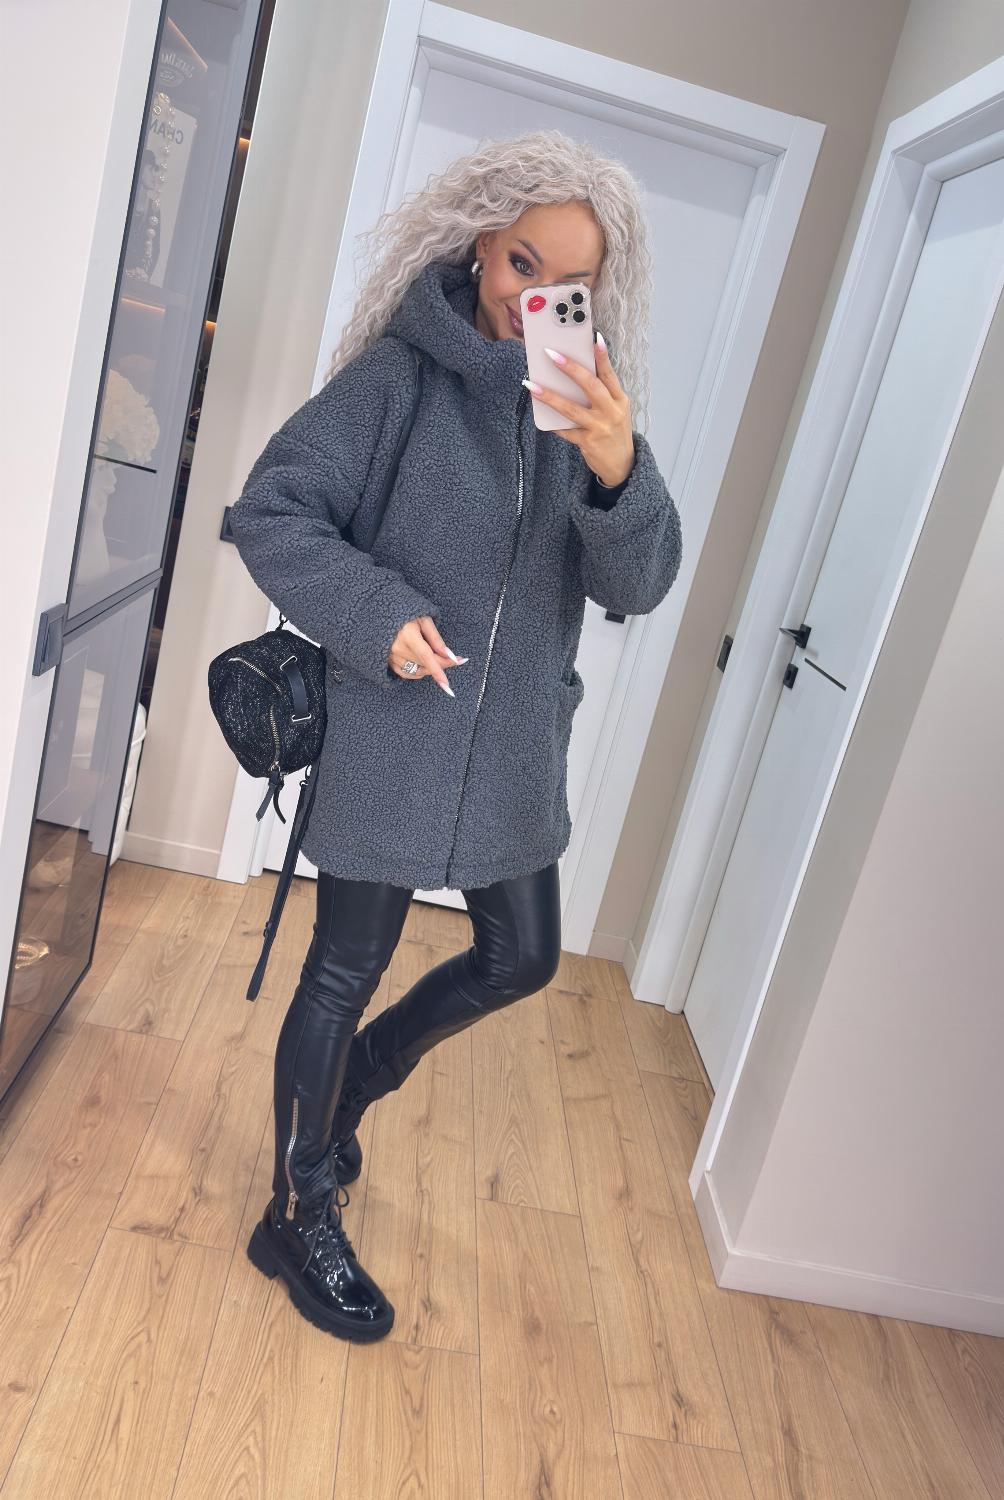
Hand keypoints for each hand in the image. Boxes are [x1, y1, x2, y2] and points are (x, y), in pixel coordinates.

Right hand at [389, 615, 466, 693]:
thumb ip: (436, 639)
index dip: (437, 670)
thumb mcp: (425, 621)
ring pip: (417, 671)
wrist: (384, 615)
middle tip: (453, 659)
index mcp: (407, 635)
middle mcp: (397, 648)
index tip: (447, 683)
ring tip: (434, 656)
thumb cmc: (408, 616)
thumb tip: (448, 655)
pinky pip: (407, 674)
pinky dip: (418, 672)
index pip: (425, 656)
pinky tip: (422, 663)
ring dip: (430, 668)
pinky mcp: (388, 662)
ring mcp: (391, 657)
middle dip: (441, 663)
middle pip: (424, 664)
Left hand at [525, 334, 635, 485]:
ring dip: (549, 396)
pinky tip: (540, 416)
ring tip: (532, 385)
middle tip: (551, 354)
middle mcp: (612, 412)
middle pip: (590, 386)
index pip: (610, 374)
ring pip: (572, 409)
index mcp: (620, 400)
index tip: (595, 338)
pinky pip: (566, 431)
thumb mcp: (616, 410)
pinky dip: (553, 423)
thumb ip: (601, 394)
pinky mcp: (588, 443)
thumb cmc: (614, 431)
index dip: (603, 356)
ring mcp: (600, 428)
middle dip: (570, 368)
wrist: (622, 464)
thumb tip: (574, 374)